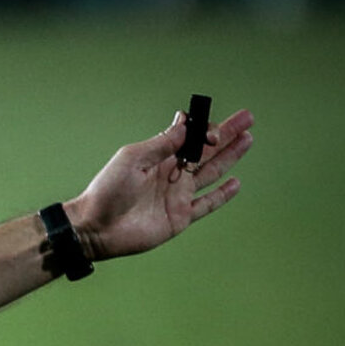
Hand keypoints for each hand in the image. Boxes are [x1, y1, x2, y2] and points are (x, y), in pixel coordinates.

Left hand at [65, 109, 254, 260]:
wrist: (97, 227)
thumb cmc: (108, 190)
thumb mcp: (132, 159)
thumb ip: (161, 144)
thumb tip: (185, 123)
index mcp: (158, 158)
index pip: (188, 138)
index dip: (203, 130)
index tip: (214, 127)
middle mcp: (171, 174)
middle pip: (206, 151)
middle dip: (226, 135)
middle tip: (247, 118)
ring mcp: (178, 196)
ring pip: (211, 173)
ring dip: (230, 157)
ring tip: (247, 139)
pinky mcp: (180, 217)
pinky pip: (207, 204)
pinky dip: (222, 195)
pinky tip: (235, 182)